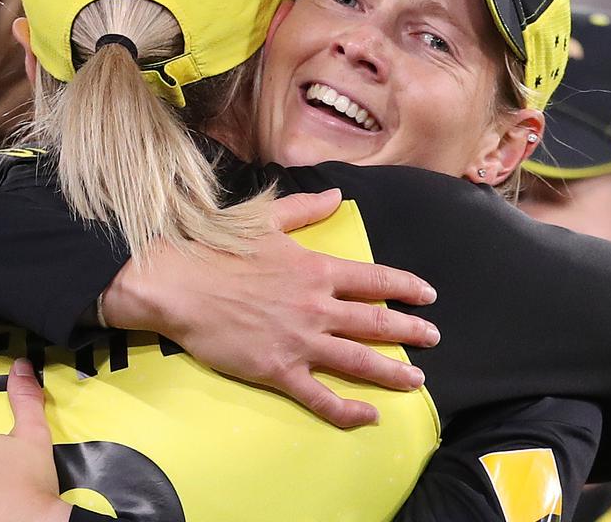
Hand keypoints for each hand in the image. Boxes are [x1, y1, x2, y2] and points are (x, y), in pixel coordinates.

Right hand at [101, 189, 440, 428]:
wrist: (177, 284)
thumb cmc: (216, 247)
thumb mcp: (266, 217)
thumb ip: (306, 208)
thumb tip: (336, 196)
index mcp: (316, 269)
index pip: (376, 279)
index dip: (407, 287)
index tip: (429, 296)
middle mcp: (317, 306)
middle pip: (377, 322)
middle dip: (410, 331)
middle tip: (433, 338)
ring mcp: (300, 341)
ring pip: (359, 361)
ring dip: (393, 372)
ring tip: (417, 380)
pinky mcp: (278, 370)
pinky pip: (321, 396)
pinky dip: (348, 410)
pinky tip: (370, 416)